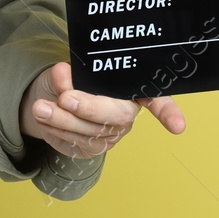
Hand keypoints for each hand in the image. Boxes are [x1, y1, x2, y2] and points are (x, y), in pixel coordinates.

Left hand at [19, 62, 184, 158]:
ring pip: (91, 131)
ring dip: (62, 119)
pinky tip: (43, 118)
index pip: (157, 98)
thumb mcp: (68, 69)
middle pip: (118, 115)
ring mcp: (111, 133)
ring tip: (40, 107)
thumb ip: (67, 73)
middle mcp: (127, 112)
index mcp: (130, 87)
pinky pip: (74, 143)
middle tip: (65, 98)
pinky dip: (55, 129)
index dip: (169, 112)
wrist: (50, 96)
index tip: (178, 126)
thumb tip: (62, 74)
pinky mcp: (93, 148)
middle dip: (90, 108)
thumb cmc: (70, 78)